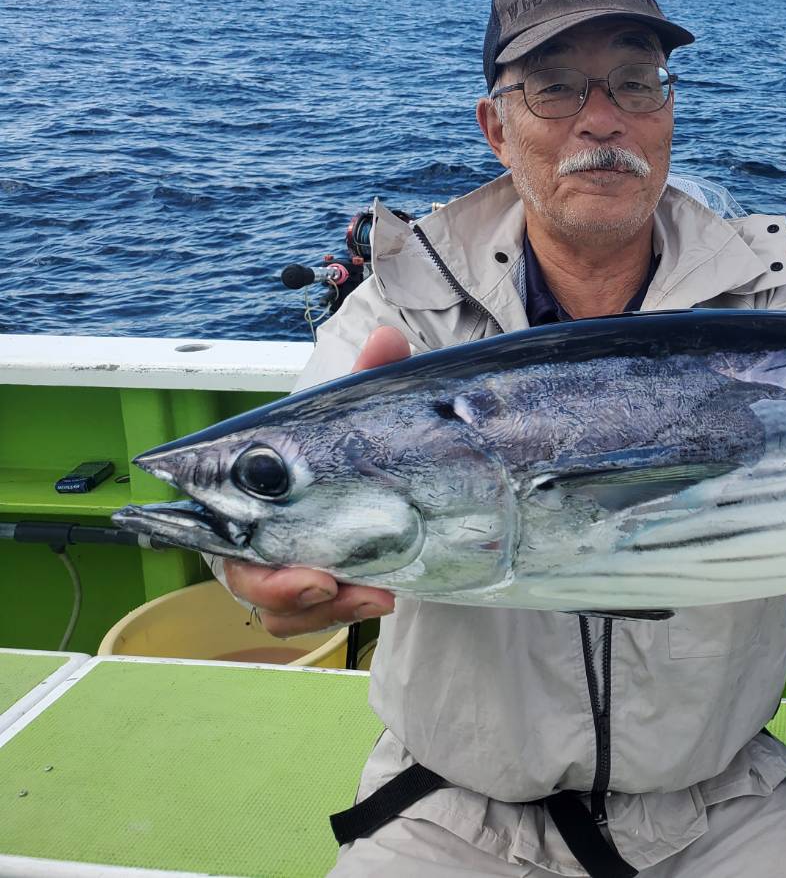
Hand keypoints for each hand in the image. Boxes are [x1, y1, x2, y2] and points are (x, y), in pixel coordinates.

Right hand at [222, 326, 411, 636]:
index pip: (222, 532)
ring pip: (286, 610)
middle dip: (286, 593)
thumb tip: (387, 341)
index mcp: (252, 492)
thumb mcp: (357, 411)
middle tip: (331, 586)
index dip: (246, 556)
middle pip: (249, 583)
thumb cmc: (348, 441)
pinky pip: (318, 616)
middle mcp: (260, 535)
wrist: (391, 469)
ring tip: (377, 597)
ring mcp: (290, 566)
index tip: (296, 568)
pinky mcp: (325, 587)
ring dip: (327, 610)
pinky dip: (348, 612)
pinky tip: (386, 596)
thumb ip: (370, 377)